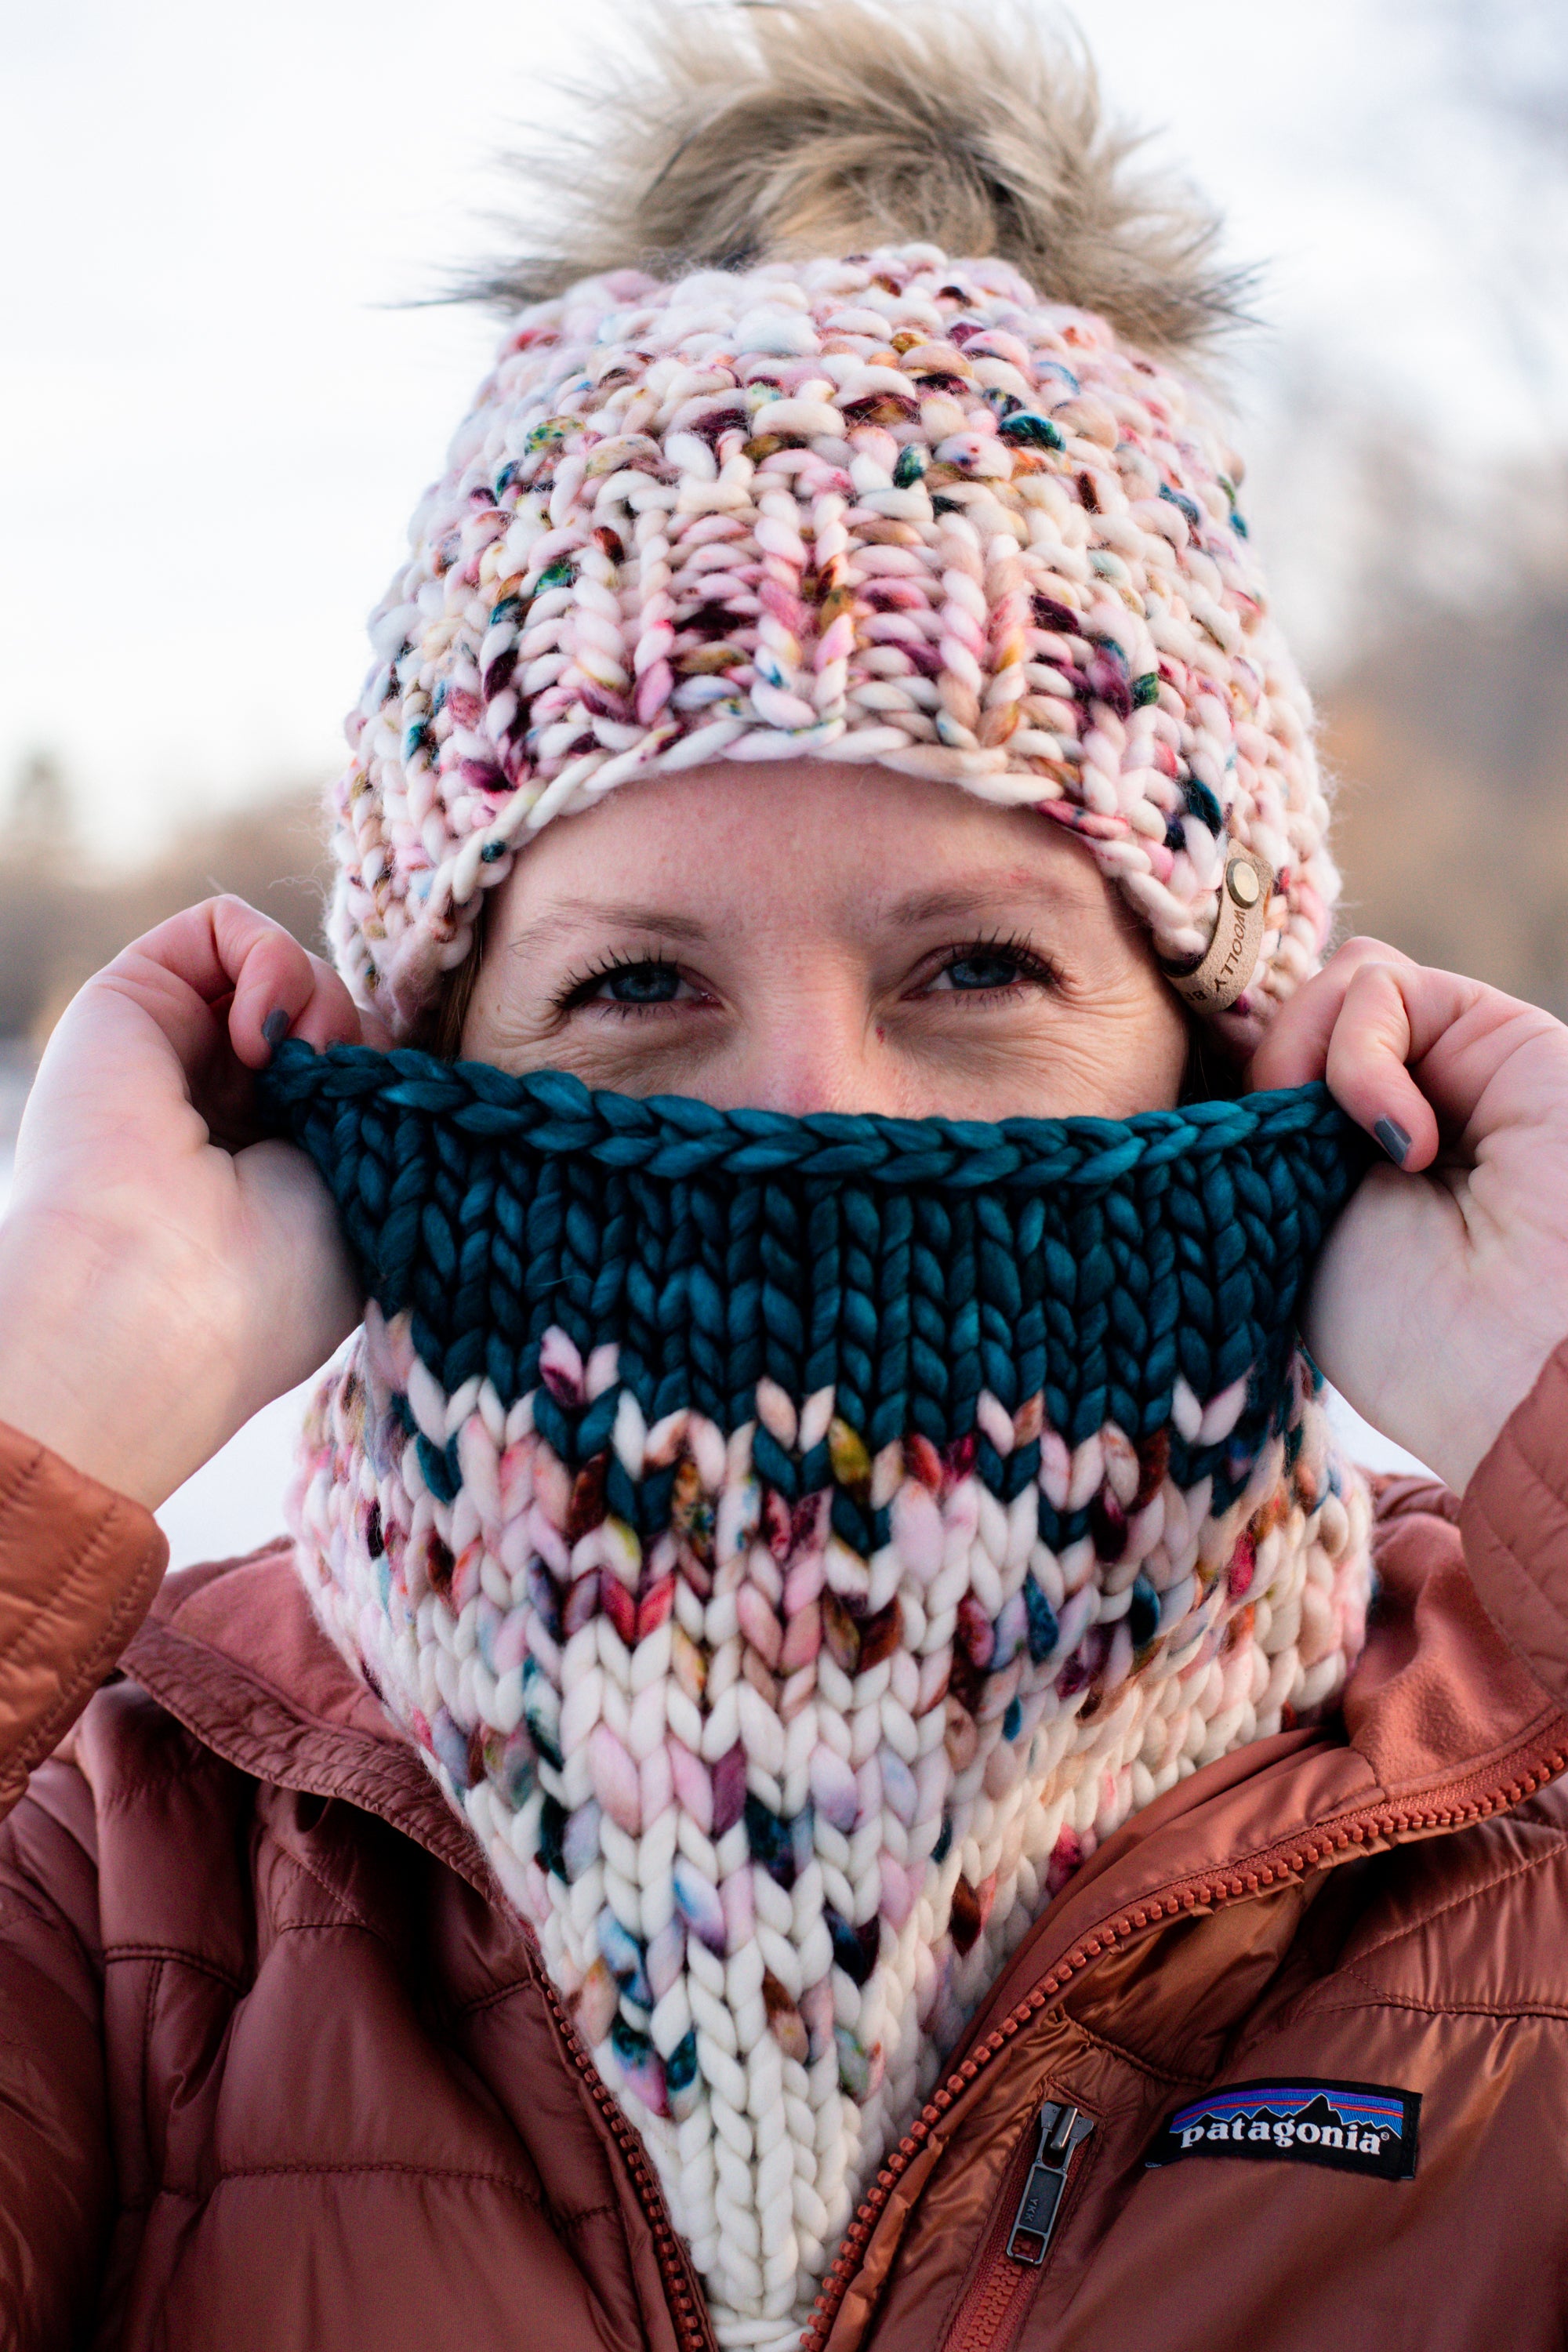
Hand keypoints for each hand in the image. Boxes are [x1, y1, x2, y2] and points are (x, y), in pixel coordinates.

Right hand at [0, 898, 379, 1510]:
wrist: (157, 1297)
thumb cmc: (272, 1282)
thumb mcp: (363, 1196)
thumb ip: (377, 1111)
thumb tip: (377, 1045)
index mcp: (279, 1160)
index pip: (356, 1071)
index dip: (390, 1072)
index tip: (399, 1117)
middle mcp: (226, 1102)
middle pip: (327, 1013)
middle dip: (358, 1037)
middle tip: (347, 1096)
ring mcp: (177, 1050)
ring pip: (282, 969)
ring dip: (319, 998)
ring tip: (302, 1067)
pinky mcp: (130, 1000)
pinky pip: (219, 923)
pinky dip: (266, 954)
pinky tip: (262, 1035)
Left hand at [1251, 938, 1567, 1493]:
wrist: (1518, 1362)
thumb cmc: (1407, 1331)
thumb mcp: (1295, 1233)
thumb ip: (1268, 1141)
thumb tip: (1230, 1052)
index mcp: (1341, 1160)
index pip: (1262, 1068)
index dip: (1227, 1083)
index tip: (1205, 1141)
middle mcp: (1396, 1104)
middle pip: (1291, 1017)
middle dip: (1262, 1069)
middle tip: (1273, 1151)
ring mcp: (1447, 1064)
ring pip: (1332, 987)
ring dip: (1305, 1055)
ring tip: (1343, 1144)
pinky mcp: (1493, 1029)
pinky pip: (1379, 983)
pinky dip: (1360, 1055)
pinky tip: (1406, 1141)